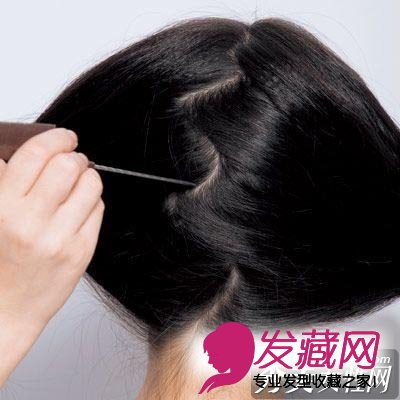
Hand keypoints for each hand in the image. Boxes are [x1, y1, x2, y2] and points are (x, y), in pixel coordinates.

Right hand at [0, 127, 104, 385]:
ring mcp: (60, 238)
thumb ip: (4, 182)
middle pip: (70, 165)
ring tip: (76, 185)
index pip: (37, 153)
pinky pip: (98, 209)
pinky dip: (92, 202)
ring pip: (91, 184)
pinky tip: (78, 209)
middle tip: (71, 160)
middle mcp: (31, 221)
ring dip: (87, 177)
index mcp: (1, 205)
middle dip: (74, 156)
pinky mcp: (81, 252)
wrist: (4, 311)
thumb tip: (24, 151)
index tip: (64, 137)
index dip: (56, 138)